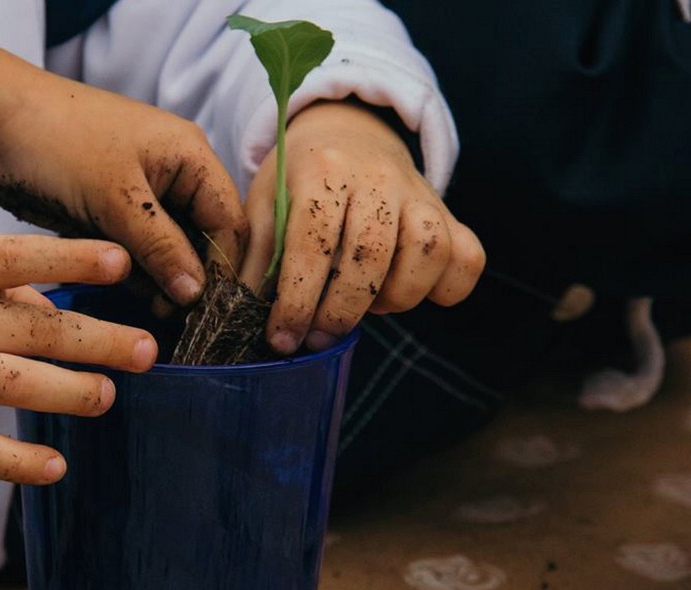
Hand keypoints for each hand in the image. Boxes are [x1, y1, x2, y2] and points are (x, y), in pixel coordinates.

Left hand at [0, 77, 247, 307]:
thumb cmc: (59, 145)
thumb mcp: (117, 199)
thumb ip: (162, 247)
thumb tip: (198, 293)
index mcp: (189, 156)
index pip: (228, 220)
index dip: (227, 267)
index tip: (217, 313)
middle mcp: (173, 174)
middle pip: (202, 237)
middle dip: (194, 279)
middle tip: (182, 321)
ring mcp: (140, 193)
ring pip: (169, 248)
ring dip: (164, 281)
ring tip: (157, 315)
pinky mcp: (110, 210)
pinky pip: (136, 248)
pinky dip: (136, 272)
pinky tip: (134, 299)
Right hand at [0, 235, 157, 484]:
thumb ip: (1, 288)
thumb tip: (63, 311)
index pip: (15, 260)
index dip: (70, 260)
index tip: (122, 262)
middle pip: (31, 329)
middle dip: (96, 340)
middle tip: (147, 350)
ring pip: (14, 385)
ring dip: (70, 393)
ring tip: (109, 396)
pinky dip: (16, 461)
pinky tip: (55, 468)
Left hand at [240, 100, 484, 353]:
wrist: (350, 131)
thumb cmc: (299, 179)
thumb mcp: (265, 204)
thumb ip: (257, 255)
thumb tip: (242, 311)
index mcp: (322, 169)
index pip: (313, 243)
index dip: (297, 300)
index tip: (282, 339)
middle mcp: (377, 177)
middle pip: (371, 255)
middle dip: (341, 311)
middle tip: (317, 337)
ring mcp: (419, 193)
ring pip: (427, 253)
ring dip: (396, 297)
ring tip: (366, 304)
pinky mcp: (448, 212)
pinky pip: (467, 258)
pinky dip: (446, 288)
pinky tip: (409, 291)